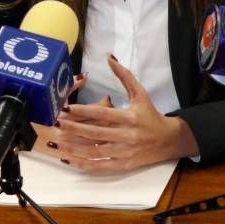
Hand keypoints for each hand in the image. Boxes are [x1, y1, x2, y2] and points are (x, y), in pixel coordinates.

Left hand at [32, 54, 198, 172]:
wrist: (169, 140)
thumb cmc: (151, 115)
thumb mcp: (140, 93)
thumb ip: (124, 76)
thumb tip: (109, 57)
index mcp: (129, 117)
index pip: (102, 113)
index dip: (83, 111)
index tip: (66, 109)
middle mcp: (126, 136)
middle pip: (94, 133)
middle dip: (73, 128)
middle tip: (55, 123)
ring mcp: (124, 153)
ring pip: (94, 152)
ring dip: (73, 148)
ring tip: (56, 142)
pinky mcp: (123, 165)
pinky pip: (99, 166)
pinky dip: (82, 164)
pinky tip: (67, 159)